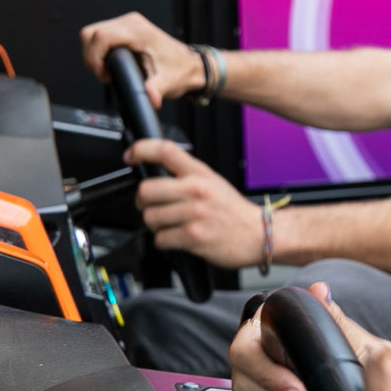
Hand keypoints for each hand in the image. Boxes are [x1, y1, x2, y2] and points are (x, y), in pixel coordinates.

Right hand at [79, 12, 205, 107]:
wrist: (190, 65)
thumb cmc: (180, 70)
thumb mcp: (168, 82)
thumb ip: (157, 89)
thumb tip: (151, 98)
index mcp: (138, 32)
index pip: (101, 36)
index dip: (95, 57)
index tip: (103, 74)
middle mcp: (131, 23)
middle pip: (91, 33)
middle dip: (92, 57)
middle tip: (104, 74)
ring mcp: (127, 24)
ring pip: (93, 33)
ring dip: (94, 54)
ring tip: (107, 71)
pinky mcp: (125, 29)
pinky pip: (101, 36)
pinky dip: (99, 51)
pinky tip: (110, 64)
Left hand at [127, 139, 261, 268]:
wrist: (259, 234)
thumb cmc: (233, 211)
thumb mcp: (213, 182)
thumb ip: (186, 176)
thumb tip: (154, 176)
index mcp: (200, 173)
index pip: (165, 150)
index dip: (141, 149)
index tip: (131, 156)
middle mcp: (197, 191)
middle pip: (147, 189)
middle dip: (143, 201)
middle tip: (151, 205)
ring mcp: (195, 214)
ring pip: (150, 217)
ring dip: (155, 224)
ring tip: (170, 224)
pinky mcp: (194, 237)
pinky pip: (161, 239)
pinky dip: (164, 241)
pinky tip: (177, 238)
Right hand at [227, 282, 385, 390]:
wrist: (360, 378)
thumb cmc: (348, 350)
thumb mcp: (347, 333)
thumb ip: (331, 314)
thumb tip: (319, 291)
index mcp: (263, 332)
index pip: (244, 350)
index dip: (267, 373)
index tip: (297, 387)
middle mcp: (253, 360)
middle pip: (243, 386)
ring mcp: (255, 388)